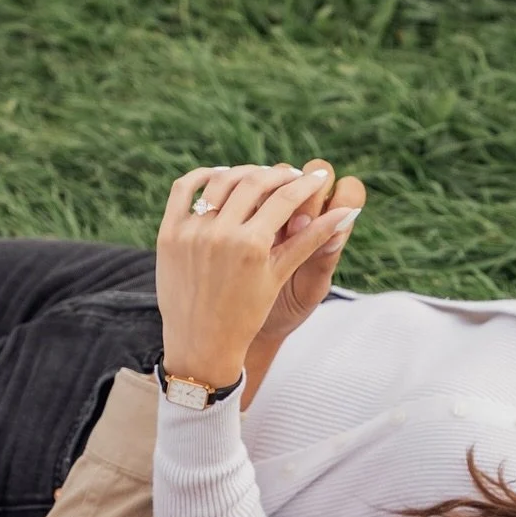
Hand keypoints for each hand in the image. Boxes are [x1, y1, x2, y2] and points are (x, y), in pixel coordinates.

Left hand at [155, 163, 358, 389]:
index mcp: (251, 246)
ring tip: (259, 177)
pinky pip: (185, 188)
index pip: (284, 199)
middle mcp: (219, 234)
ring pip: (221, 180)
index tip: (317, 175)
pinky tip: (221, 177)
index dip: (305, 183)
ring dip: (244, 172)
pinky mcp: (168, 233)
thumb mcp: (279, 276)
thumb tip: (347, 213)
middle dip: (277, 175)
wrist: (202, 344)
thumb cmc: (247, 315)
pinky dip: (204, 176)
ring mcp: (191, 232)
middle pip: (254, 182)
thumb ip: (311, 240)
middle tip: (290, 175)